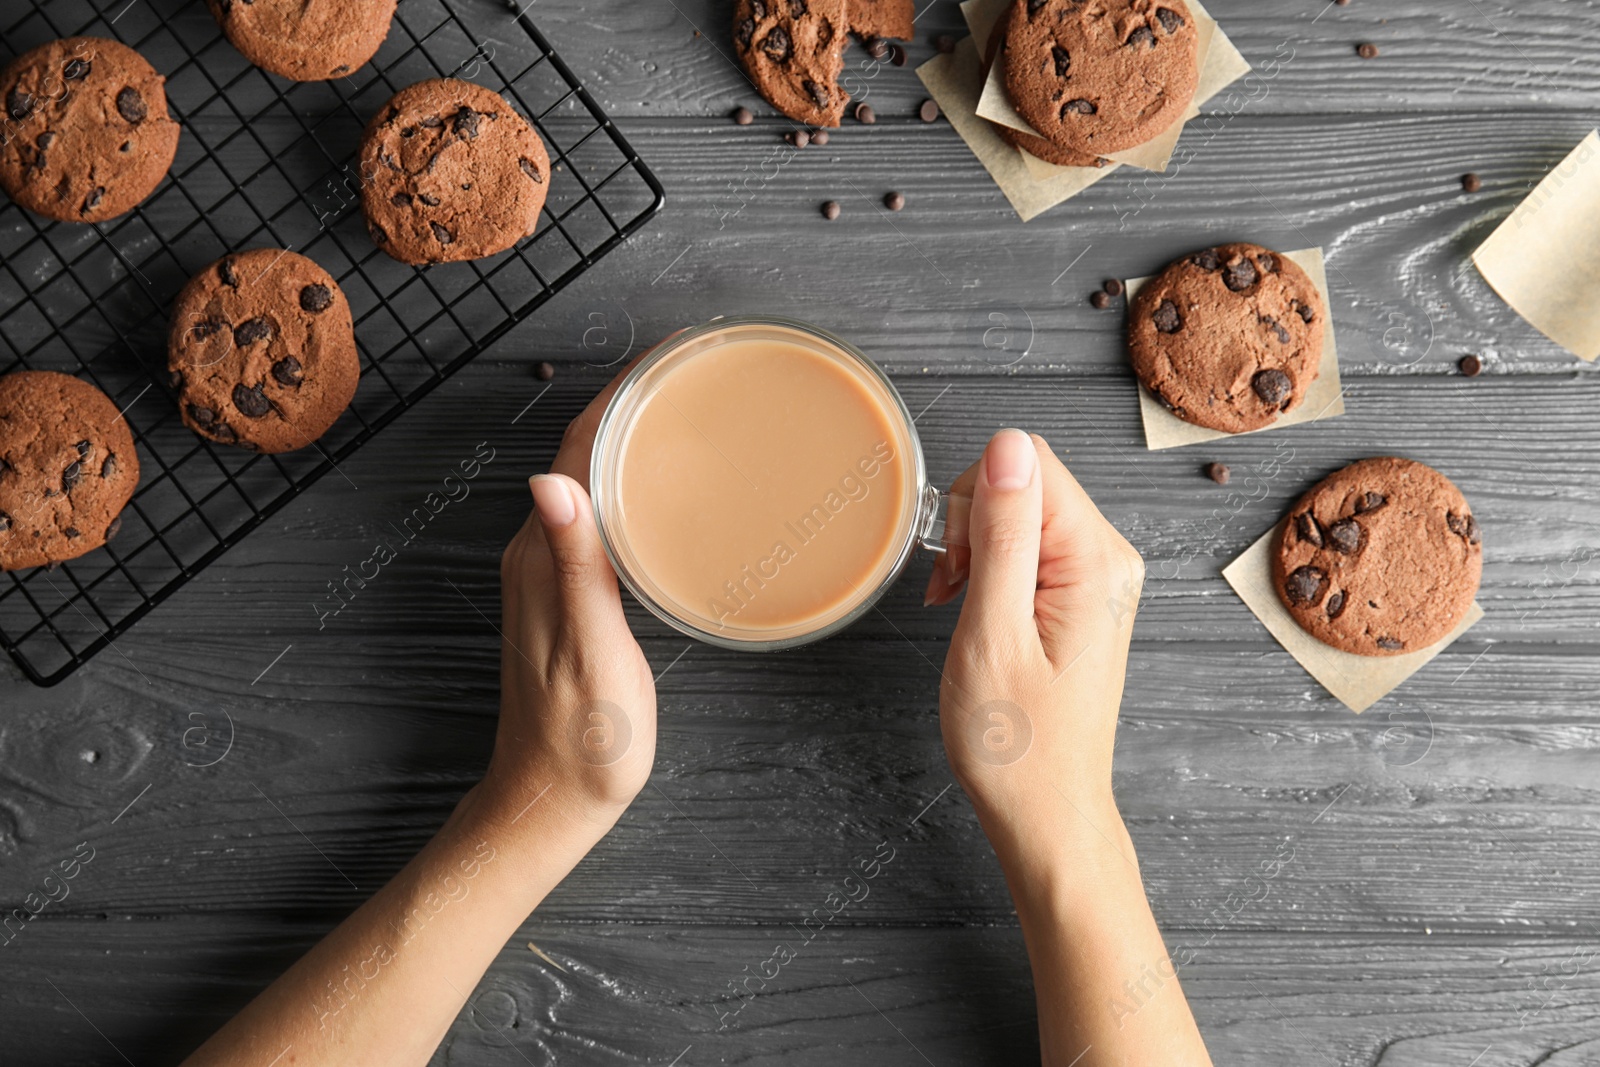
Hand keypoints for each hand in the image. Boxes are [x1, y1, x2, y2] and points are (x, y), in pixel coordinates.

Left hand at [484, 358, 659, 827]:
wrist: (550, 800)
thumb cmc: (581, 738)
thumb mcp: (590, 653)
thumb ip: (575, 569)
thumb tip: (552, 479)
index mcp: (543, 556)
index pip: (576, 449)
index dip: (618, 395)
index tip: (667, 358)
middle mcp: (539, 554)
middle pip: (583, 454)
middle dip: (632, 404)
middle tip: (694, 372)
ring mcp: (551, 575)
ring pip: (591, 483)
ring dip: (631, 441)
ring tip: (687, 413)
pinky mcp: (570, 597)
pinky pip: (598, 519)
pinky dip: (632, 487)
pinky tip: (667, 491)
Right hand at [928, 429, 1145, 860]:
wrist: (1047, 813)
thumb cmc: (1018, 745)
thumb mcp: (993, 633)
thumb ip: (1004, 534)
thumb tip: (1007, 445)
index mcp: (1095, 560)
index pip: (1027, 461)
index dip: (974, 500)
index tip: (958, 566)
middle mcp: (1108, 559)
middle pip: (1025, 480)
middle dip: (972, 524)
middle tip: (954, 592)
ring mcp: (1098, 578)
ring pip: (1021, 511)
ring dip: (976, 549)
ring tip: (961, 607)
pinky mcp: (1081, 596)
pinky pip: (1029, 546)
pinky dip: (989, 569)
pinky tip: (974, 609)